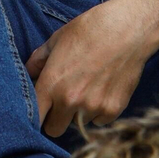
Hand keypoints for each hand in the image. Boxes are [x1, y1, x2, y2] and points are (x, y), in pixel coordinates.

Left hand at [26, 0, 152, 136]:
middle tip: (63, 101)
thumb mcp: (58, 38)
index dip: (37, 114)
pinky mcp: (114, 109)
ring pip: (78, 124)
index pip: (34, 118)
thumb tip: (29, 72)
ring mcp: (93, 107)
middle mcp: (71, 100)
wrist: (129, 28)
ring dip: (79, 112)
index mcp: (52, 84)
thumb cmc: (91, 28)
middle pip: (54, 129)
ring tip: (89, 87)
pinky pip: (99, 120)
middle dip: (56, 118)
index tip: (42, 108)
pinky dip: (99, 110)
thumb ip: (39, 60)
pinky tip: (104, 88)